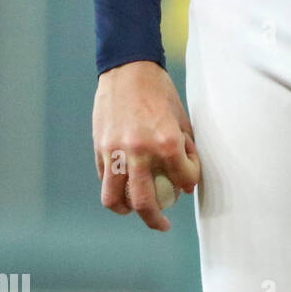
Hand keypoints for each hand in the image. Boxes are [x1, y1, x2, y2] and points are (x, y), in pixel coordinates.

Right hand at [93, 60, 200, 230]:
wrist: (128, 68)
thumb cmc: (159, 90)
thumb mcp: (180, 116)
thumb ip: (184, 146)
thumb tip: (185, 177)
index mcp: (166, 141)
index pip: (183, 178)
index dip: (190, 178)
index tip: (188, 175)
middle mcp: (140, 151)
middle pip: (145, 203)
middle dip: (156, 219)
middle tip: (163, 223)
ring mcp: (116, 151)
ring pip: (115, 198)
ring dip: (126, 210)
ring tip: (135, 210)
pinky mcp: (100, 147)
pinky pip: (105, 179)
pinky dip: (114, 188)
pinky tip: (124, 185)